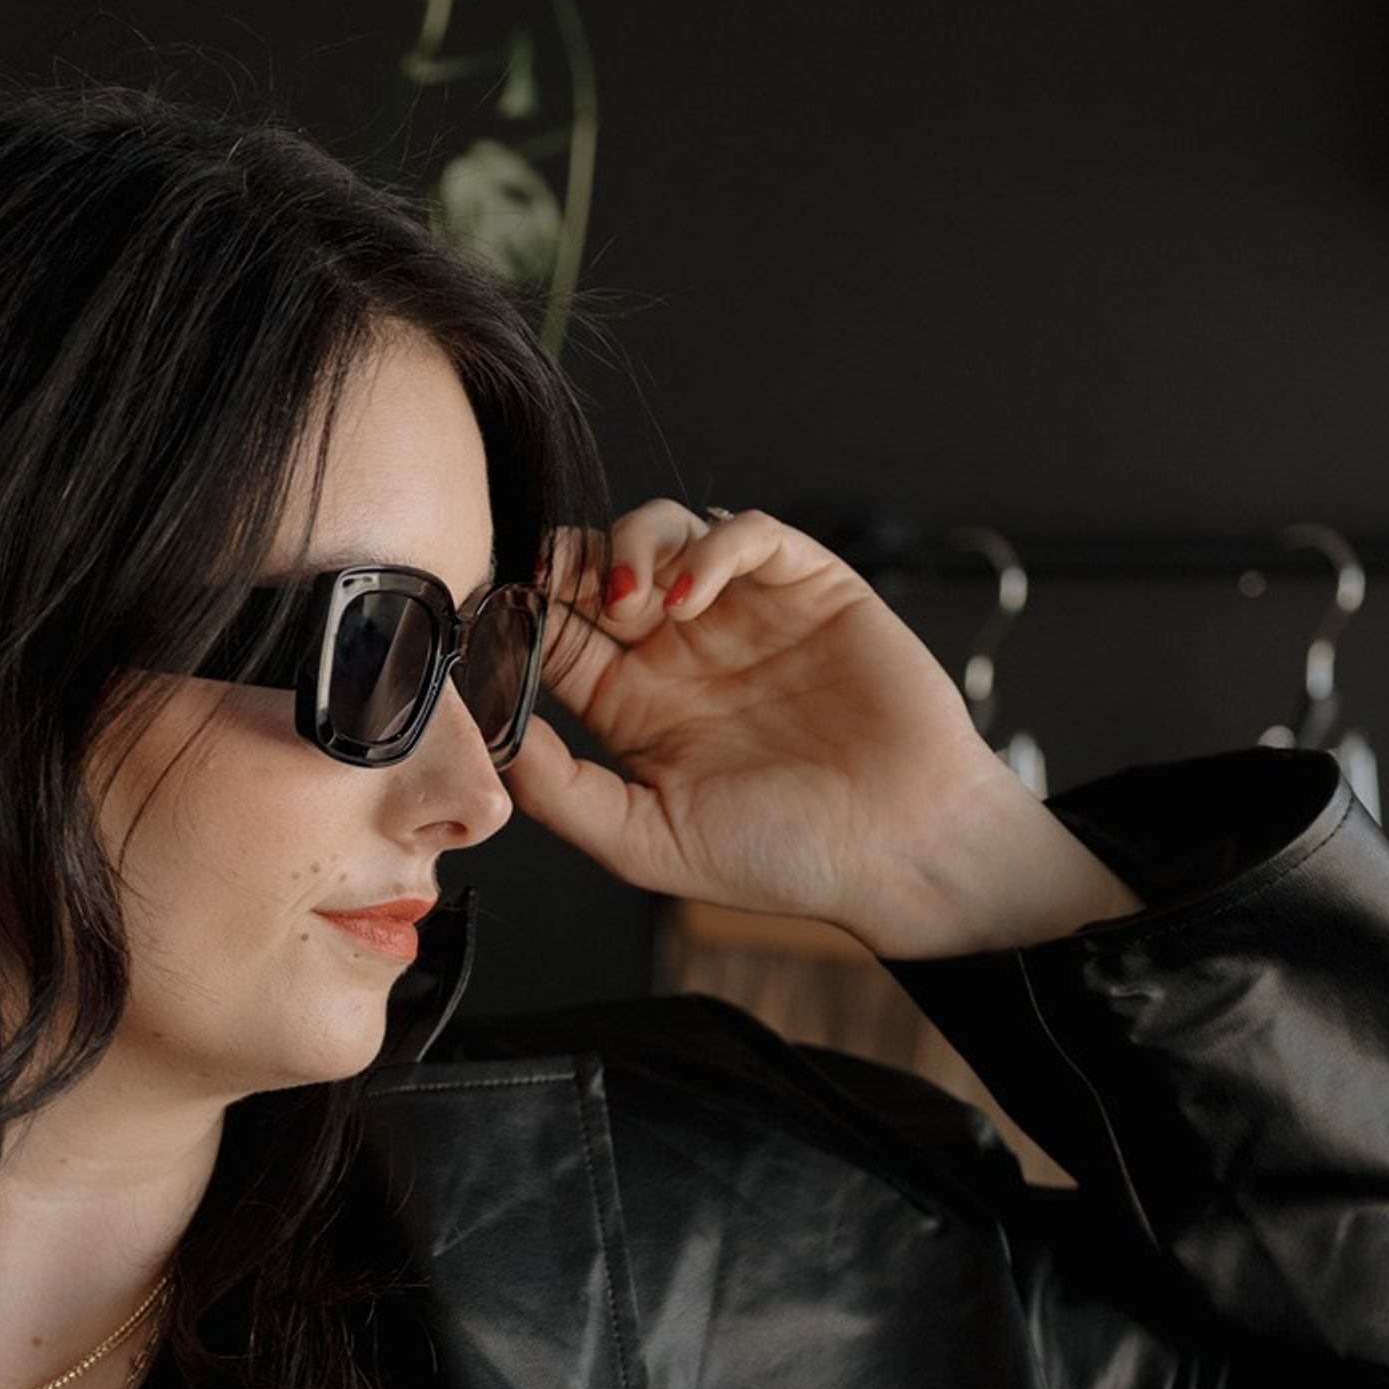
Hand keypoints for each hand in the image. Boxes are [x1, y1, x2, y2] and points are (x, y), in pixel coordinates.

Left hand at [519, 504, 1143, 957]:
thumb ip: (561, 790)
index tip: (496, 615)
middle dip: (570, 565)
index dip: (521, 613)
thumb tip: (490, 735)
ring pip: (664, 531)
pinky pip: (748, 533)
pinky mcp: (807, 586)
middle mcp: (681, 650)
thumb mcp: (642, 841)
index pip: (555, 632)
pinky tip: (693, 597)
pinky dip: (710, 548)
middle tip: (562, 593)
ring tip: (633, 601)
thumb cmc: (783, 857)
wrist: (898, 851)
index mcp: (632, 704)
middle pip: (599, 565)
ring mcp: (741, 612)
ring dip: (633, 548)